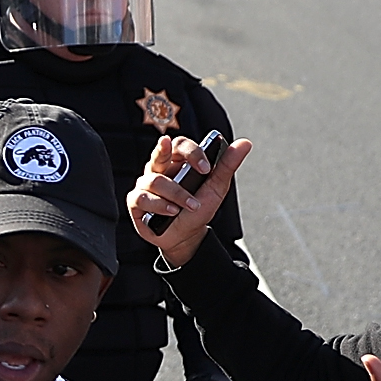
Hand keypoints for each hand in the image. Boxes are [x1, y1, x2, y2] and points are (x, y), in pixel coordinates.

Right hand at [128, 133, 249, 267]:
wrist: (186, 236)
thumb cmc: (197, 209)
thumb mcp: (216, 186)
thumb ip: (227, 164)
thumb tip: (245, 143)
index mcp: (176, 162)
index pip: (179, 145)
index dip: (192, 152)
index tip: (206, 167)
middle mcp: (158, 170)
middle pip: (160, 152)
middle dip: (169, 153)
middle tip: (193, 166)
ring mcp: (145, 186)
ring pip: (155, 181)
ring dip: (177, 194)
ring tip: (190, 205)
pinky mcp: (136, 203)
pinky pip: (143, 198)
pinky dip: (160, 205)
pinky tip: (171, 212)